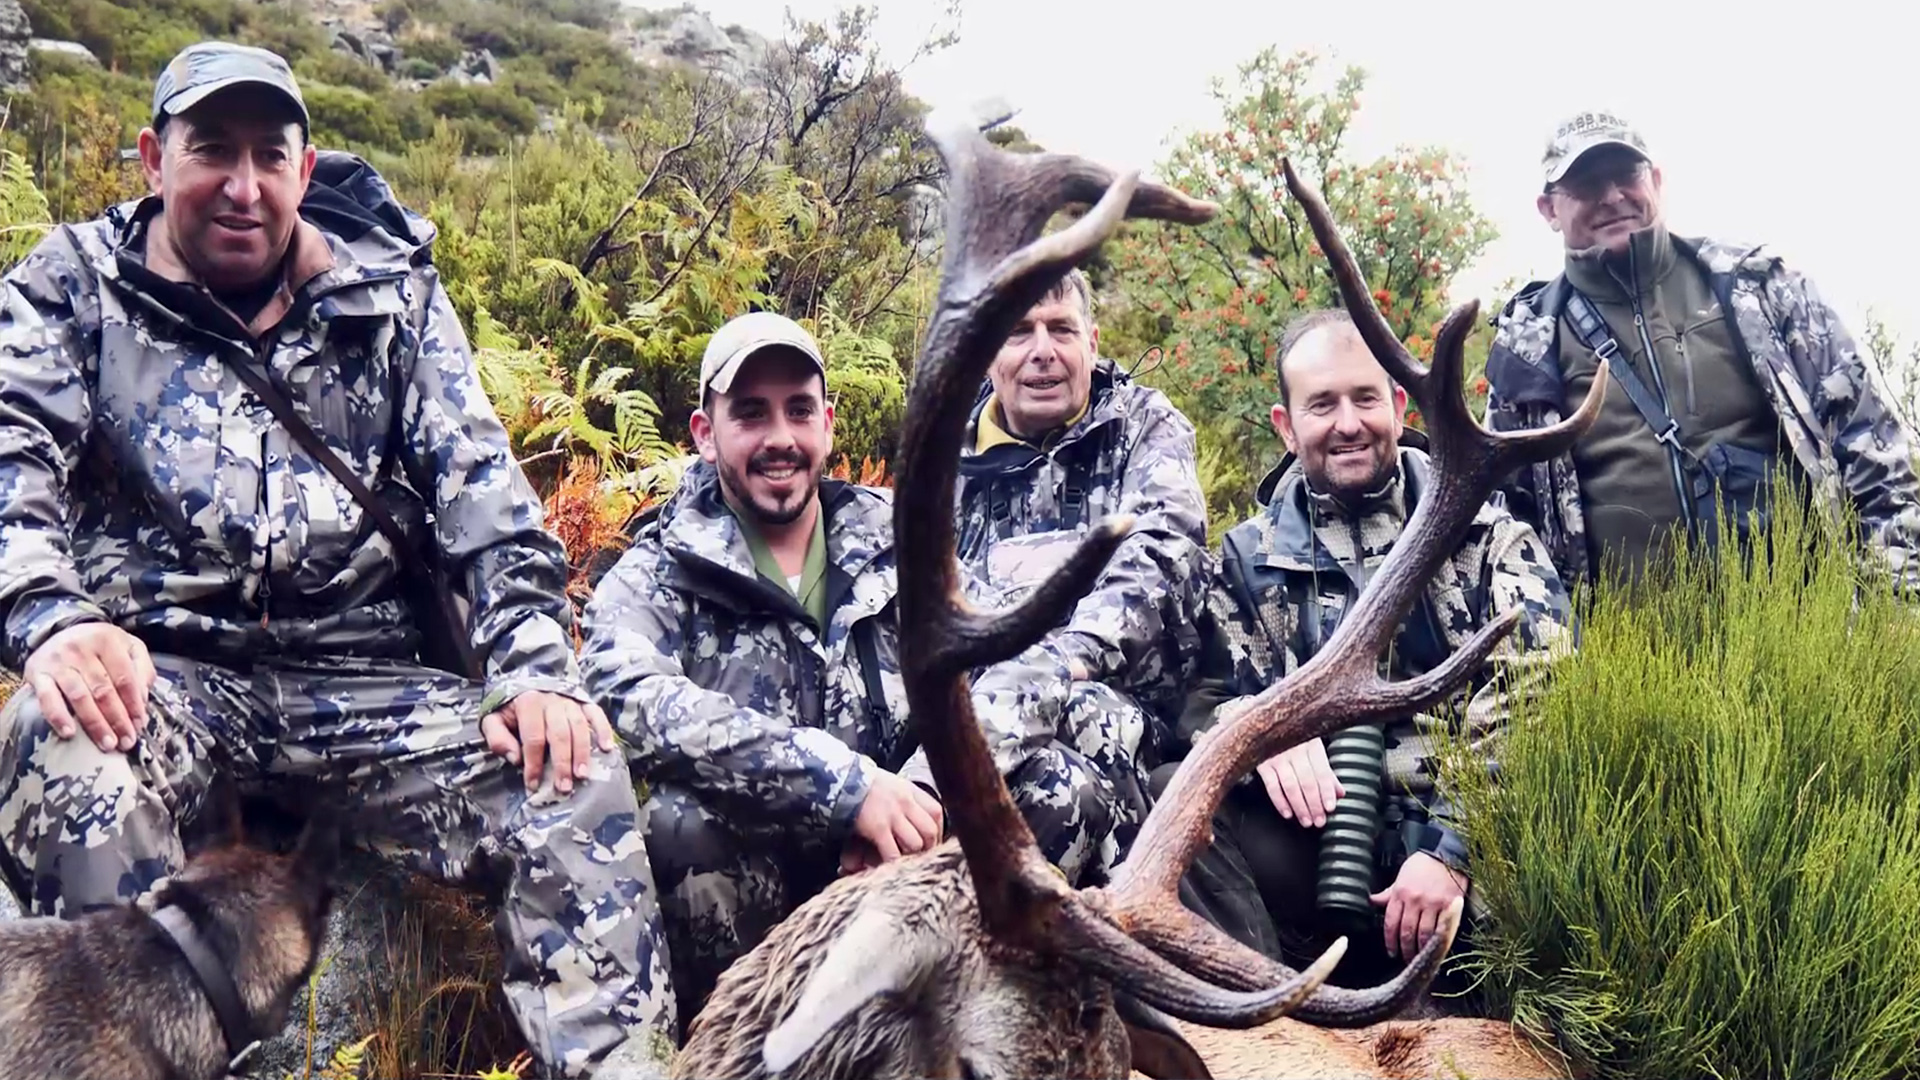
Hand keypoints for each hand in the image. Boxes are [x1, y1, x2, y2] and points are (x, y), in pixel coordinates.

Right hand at [22, 623, 154, 752]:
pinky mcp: (37, 673)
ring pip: (79, 697)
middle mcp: (81, 649)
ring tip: (107, 743)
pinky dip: (58, 717)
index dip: (134, 704)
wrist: (60, 632)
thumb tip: (142, 699)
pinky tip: (70, 733)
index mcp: (107, 641)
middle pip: (103, 691)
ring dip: (95, 723)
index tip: (140, 725)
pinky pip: (47, 699)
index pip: (125, 678)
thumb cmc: (100, 646)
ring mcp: (57, 662)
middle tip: (127, 741)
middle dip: (118, 719)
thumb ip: (142, 669)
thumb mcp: (128, 646)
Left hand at [481, 691, 615, 794]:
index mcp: (528, 703)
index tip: (533, 785)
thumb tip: (515, 758)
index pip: (533, 737)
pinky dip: (604, 731)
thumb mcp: (492, 719)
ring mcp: (570, 701)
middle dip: (562, 763)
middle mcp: (552, 700)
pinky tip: (607, 749)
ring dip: (582, 752)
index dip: (534, 763)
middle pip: (560, 734)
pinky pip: (597, 715)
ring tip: (582, 774)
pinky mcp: (584, 701)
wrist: (525, 679)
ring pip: (579, 727)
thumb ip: (497, 737)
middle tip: (563, 786)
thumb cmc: (510, 707)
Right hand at [843, 772, 942, 873]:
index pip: (936, 812)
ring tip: (905, 862)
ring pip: (916, 843)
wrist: (838, 780)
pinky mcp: (877, 827)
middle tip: (922, 858)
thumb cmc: (861, 784)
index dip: (938, 830)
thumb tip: (915, 816)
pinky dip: (894, 863)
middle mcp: (904, 801)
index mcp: (909, 789)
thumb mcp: (889, 783)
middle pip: (930, 830)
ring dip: (912, 856)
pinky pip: (893, 853)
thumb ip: (904, 798)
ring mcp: (892, 815)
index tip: (933, 842)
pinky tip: (891, 867)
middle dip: (929, 848)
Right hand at [1256, 737, 1343, 827]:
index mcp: (1311, 744)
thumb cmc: (1291, 738)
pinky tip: (1287, 813)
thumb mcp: (1313, 749)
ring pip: (1291, 786)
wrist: (1263, 724)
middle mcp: (1295, 749)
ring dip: (1300, 807)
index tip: (1330, 807)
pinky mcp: (1262, 763)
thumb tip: (1340, 792)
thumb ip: (1327, 772)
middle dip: (1314, 804)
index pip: (1322, 772)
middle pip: (1307, 782)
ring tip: (1306, 820)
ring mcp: (1277, 756)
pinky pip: (1271, 786)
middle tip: (1319, 820)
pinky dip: (1279, 801)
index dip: (1327, 791)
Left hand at [1370, 851, 1467, 959]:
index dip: (1390, 940)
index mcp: (1400, 893)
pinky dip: (1439, 942)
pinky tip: (1436, 949)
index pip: (1391, 922)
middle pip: (1407, 932)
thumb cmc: (1423, 865)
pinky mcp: (1449, 906)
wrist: (1446, 854)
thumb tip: (1372, 900)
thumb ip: (1388, 893)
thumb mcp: (1401, 876)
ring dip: (1421, 949)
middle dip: (1405, 949)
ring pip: (1424, 934)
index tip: (1391, 951)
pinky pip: (1442, 929)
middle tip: (1405, 959)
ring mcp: (1433, 904)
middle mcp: (1415, 900)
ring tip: (1420, 957)